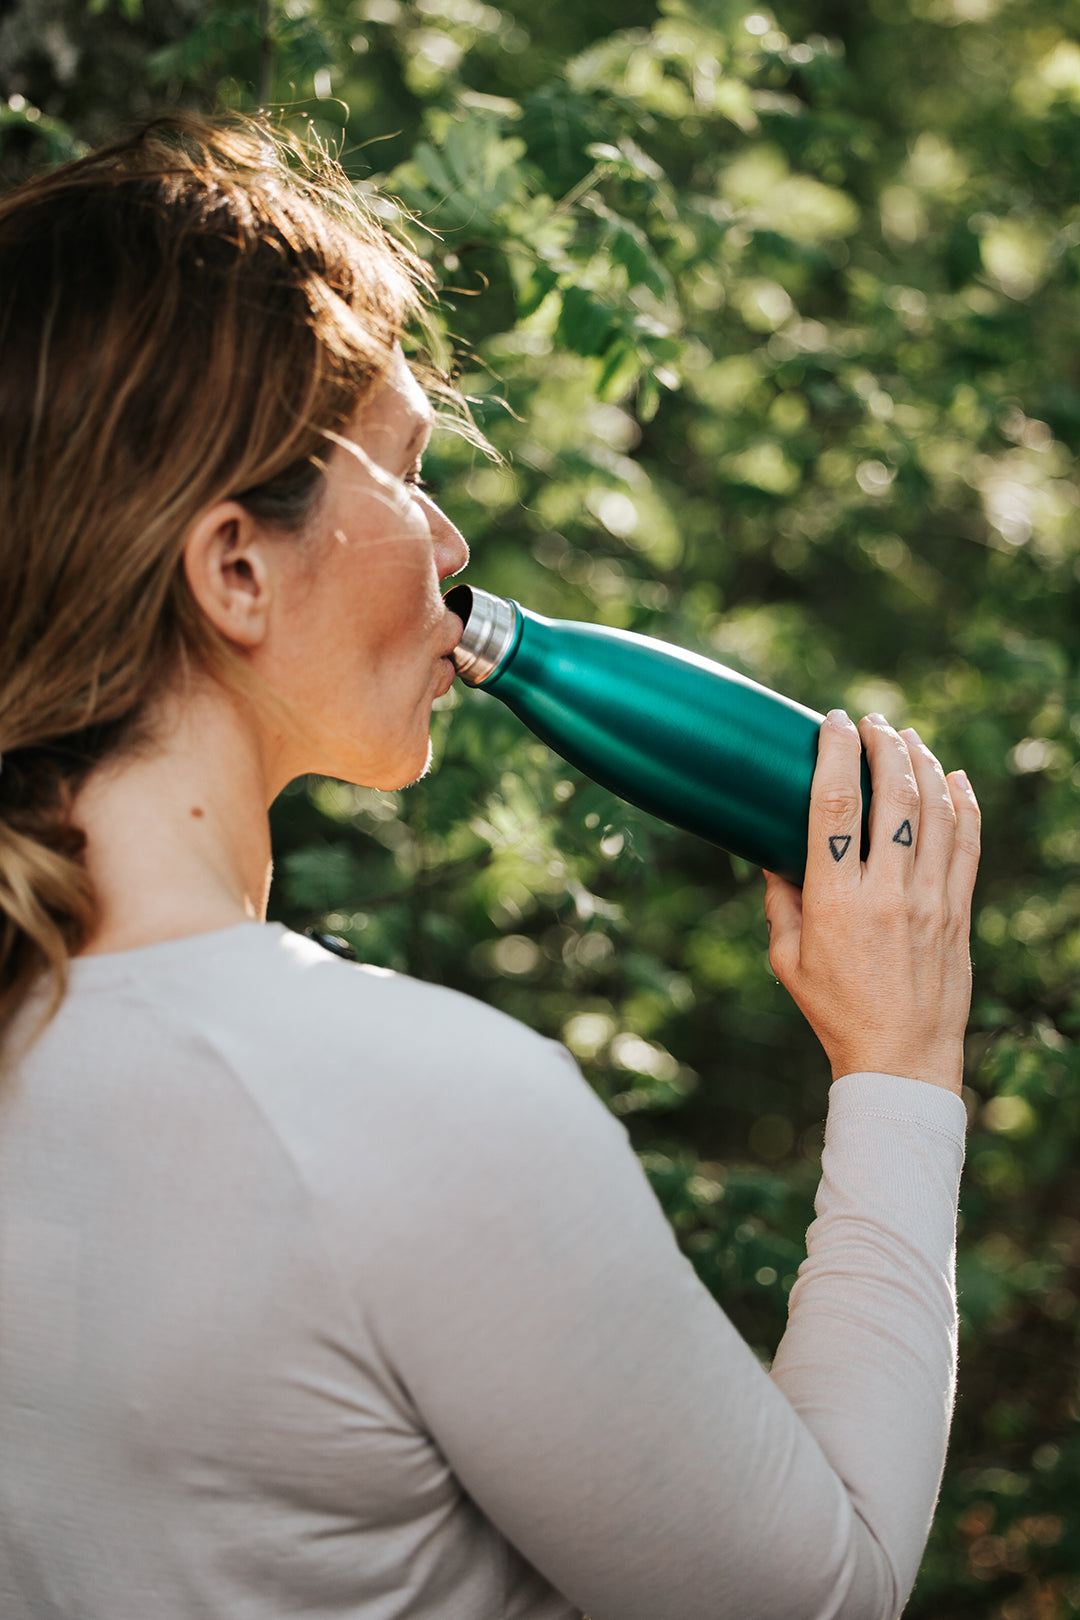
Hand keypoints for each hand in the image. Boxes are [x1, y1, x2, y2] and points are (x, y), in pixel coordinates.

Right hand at [764, 711, 980, 1094]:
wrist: (900, 1059)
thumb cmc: (835, 1011)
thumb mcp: (787, 960)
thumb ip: (779, 902)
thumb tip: (772, 855)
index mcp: (835, 902)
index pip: (835, 807)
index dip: (835, 754)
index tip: (832, 723)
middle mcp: (886, 893)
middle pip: (893, 796)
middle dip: (883, 745)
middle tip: (872, 721)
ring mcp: (930, 900)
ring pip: (936, 811)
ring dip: (923, 763)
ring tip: (908, 737)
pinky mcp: (959, 912)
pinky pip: (969, 843)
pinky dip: (965, 803)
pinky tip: (954, 776)